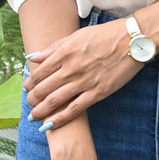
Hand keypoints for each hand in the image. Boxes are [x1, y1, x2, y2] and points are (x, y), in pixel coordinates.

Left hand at [24, 19, 143, 129]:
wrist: (131, 40)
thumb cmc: (105, 35)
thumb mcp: (77, 35)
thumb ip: (54, 47)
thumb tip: (34, 58)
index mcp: (65, 52)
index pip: (40, 72)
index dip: (30, 82)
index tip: (26, 87)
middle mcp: (71, 68)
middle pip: (44, 88)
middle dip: (32, 98)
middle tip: (28, 103)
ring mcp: (84, 82)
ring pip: (55, 100)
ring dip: (41, 110)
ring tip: (34, 116)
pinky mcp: (98, 93)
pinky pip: (75, 109)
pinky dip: (60, 118)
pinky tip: (50, 124)